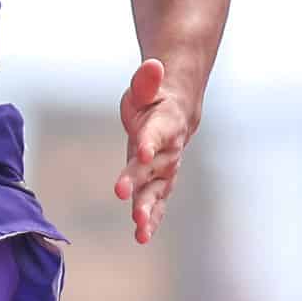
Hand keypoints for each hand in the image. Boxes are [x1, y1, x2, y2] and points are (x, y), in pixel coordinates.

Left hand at [113, 57, 198, 244]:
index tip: (142, 152)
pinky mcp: (157, 182)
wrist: (175, 113)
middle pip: (154, 168)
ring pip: (156, 191)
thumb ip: (147, 80)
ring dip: (148, 209)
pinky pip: (155, 202)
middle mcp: (167, 150)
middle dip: (140, 181)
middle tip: (126, 197)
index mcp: (165, 123)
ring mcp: (164, 169)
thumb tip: (152, 64)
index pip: (157, 133)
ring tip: (139, 228)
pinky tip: (141, 236)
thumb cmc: (155, 99)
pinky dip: (149, 219)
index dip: (150, 142)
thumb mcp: (146, 86)